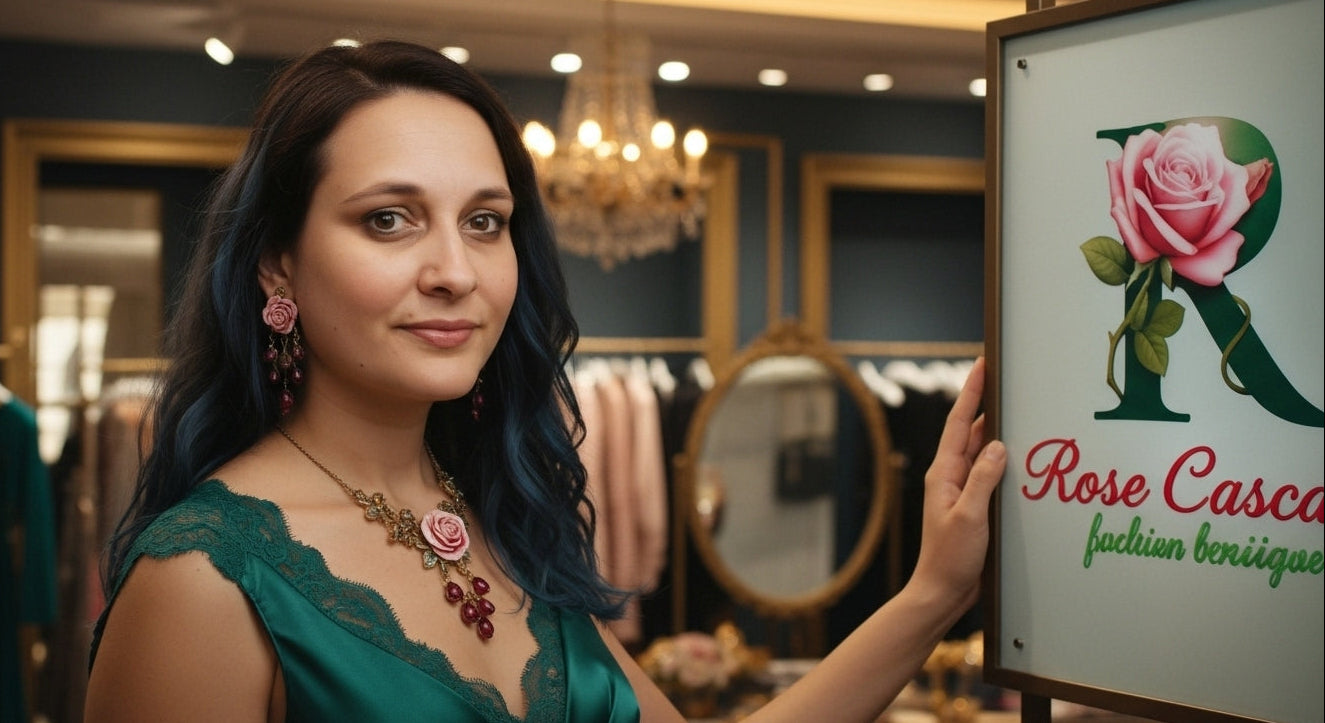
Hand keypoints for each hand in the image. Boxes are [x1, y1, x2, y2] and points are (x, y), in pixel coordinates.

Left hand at [911, 356, 1005, 610]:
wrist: (942, 591)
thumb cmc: (950, 558)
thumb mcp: (970, 517)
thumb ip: (983, 479)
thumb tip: (998, 445)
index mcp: (944, 473)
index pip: (960, 423)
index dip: (972, 393)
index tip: (982, 365)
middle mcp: (950, 477)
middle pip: (970, 431)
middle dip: (986, 404)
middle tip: (1005, 378)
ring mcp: (961, 491)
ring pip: (982, 452)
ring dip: (997, 431)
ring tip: (1017, 408)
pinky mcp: (973, 505)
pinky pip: (989, 474)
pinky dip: (1004, 460)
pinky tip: (1020, 456)